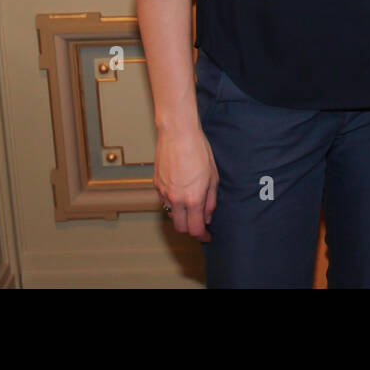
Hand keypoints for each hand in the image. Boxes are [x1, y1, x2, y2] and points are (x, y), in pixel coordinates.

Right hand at [155, 122, 218, 239]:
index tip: (207, 236)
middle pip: (180, 228)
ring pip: (171, 215)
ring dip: (181, 216)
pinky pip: (164, 201)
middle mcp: (176, 199)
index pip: (196, 228)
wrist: (178, 133)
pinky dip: (173, 203)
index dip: (203, 236)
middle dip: (191, 230)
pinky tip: (181, 193)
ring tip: (191, 207)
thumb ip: (210, 200)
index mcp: (193, 198)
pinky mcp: (156, 184)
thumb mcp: (213, 176)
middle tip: (199, 224)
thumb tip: (208, 215)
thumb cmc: (198, 150)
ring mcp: (164, 193)